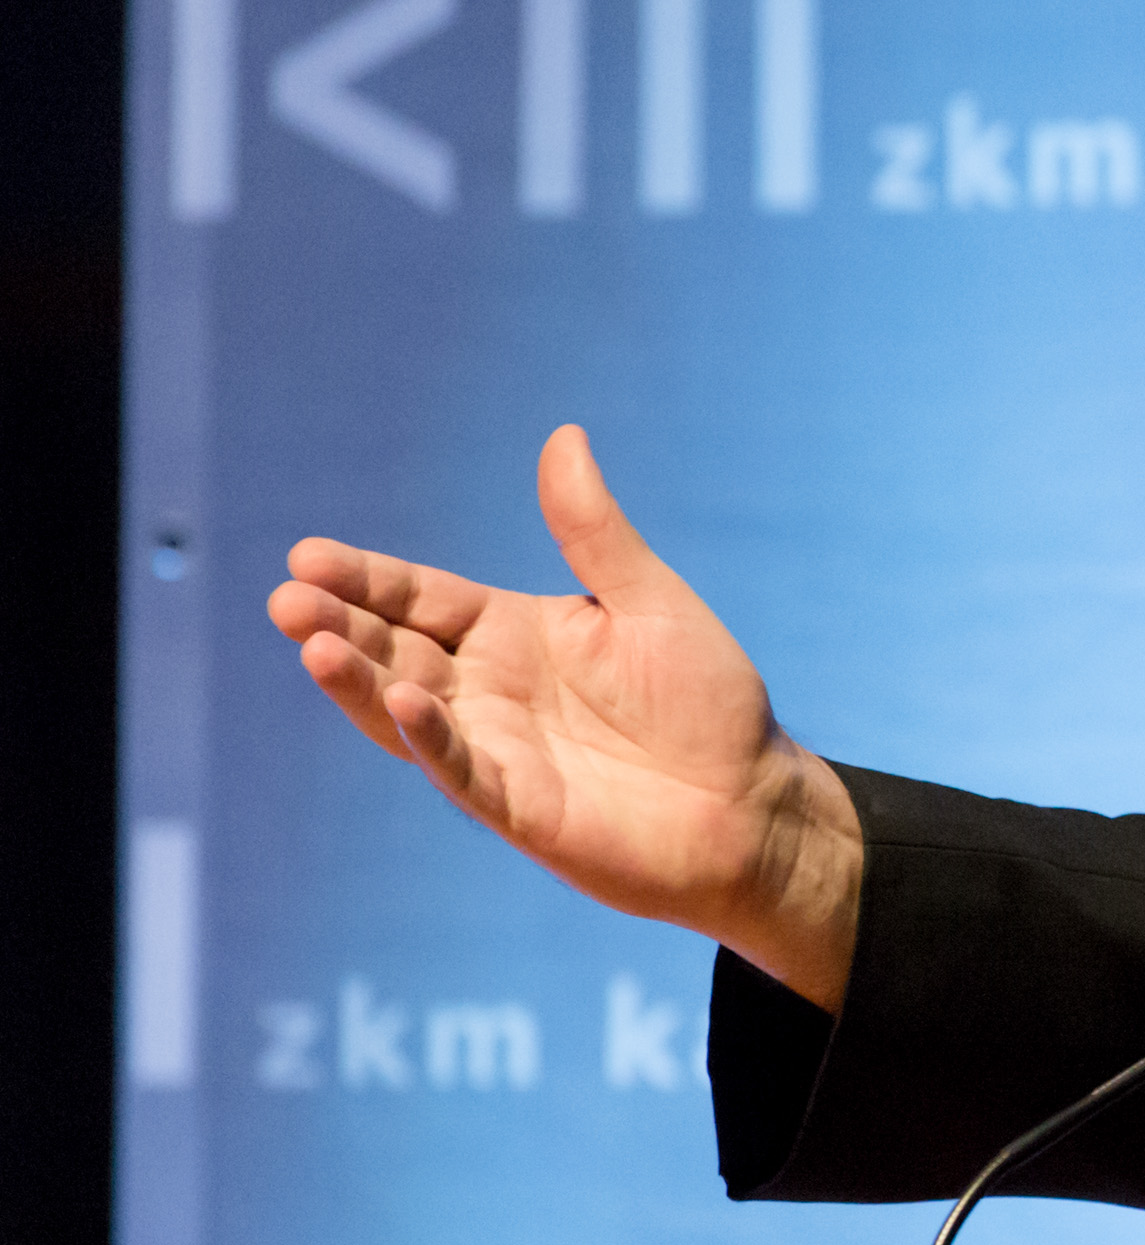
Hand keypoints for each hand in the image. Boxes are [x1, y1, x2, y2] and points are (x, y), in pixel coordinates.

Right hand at [265, 426, 862, 1008]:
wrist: (756, 804)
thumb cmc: (708, 703)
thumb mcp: (651, 601)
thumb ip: (595, 533)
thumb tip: (564, 437)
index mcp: (510, 633)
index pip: (419, 597)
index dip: (365, 578)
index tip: (307, 555)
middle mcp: (487, 690)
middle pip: (392, 650)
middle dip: (338, 624)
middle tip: (288, 599)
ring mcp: (496, 750)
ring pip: (406, 712)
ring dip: (358, 682)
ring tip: (313, 645)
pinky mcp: (520, 807)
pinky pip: (462, 771)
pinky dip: (432, 739)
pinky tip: (407, 702)